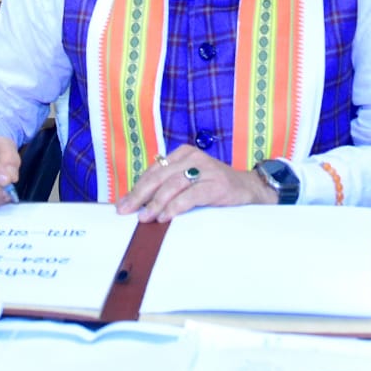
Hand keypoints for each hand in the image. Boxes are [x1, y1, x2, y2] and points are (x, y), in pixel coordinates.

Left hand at [116, 146, 275, 222]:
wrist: (248, 189)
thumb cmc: (213, 186)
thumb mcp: (189, 180)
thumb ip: (167, 186)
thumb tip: (136, 203)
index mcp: (182, 153)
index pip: (154, 171)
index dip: (136, 188)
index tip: (122, 204)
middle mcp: (193, 157)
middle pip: (160, 176)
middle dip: (140, 195)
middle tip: (126, 211)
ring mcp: (205, 169)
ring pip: (173, 185)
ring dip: (156, 203)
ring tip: (145, 217)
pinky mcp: (216, 184)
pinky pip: (191, 195)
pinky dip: (176, 206)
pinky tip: (165, 217)